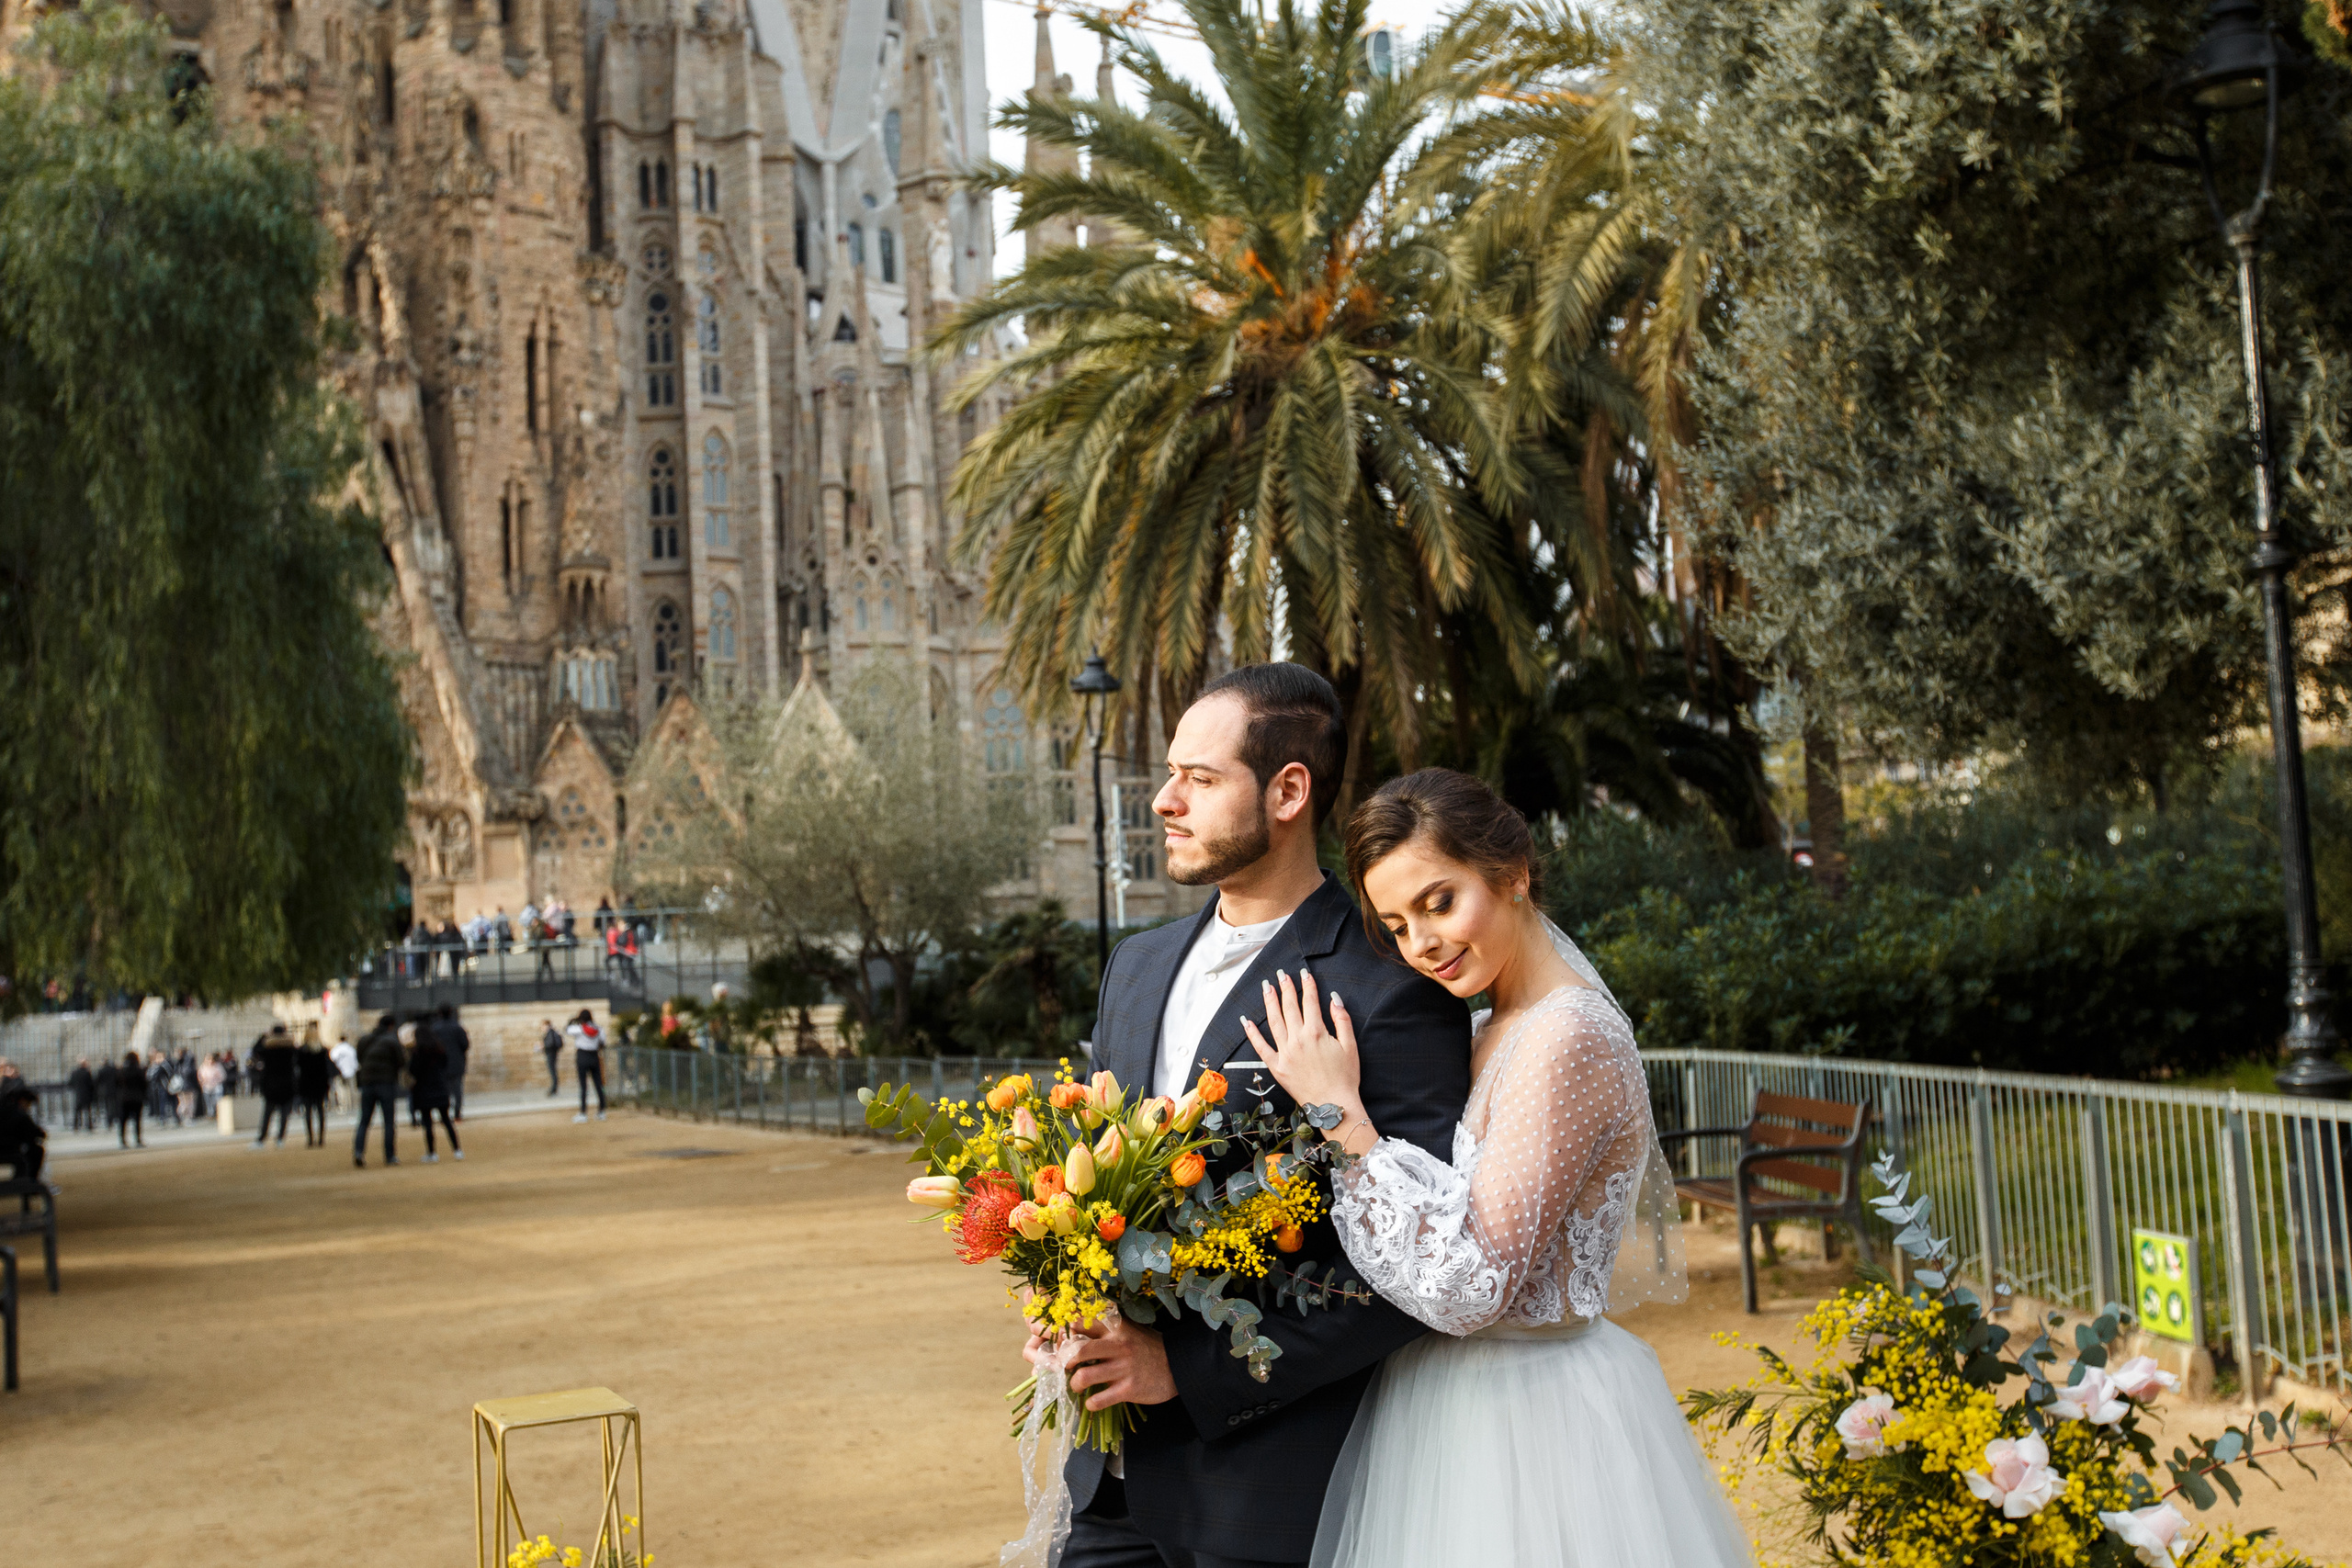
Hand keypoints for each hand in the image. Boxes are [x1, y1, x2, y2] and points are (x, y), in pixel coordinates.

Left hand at [1065, 1311, 1177, 1411]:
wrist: (1178, 1365)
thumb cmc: (1148, 1347)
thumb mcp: (1129, 1330)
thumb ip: (1106, 1328)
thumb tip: (1076, 1330)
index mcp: (1116, 1328)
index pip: (1081, 1324)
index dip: (1065, 1335)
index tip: (1061, 1345)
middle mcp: (1118, 1346)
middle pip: (1078, 1350)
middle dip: (1064, 1361)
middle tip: (1064, 1367)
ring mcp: (1123, 1368)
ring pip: (1085, 1377)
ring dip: (1075, 1384)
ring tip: (1077, 1386)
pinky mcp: (1128, 1389)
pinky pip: (1099, 1399)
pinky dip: (1091, 1404)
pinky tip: (1092, 1402)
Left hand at [1243, 969, 1364, 1125]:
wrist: (1333, 1106)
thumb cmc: (1345, 1077)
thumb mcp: (1350, 1046)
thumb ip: (1342, 1020)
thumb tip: (1334, 998)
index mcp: (1316, 1033)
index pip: (1310, 1002)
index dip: (1307, 985)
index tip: (1304, 973)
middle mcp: (1298, 1039)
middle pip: (1290, 1007)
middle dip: (1286, 988)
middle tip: (1282, 974)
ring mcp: (1285, 1053)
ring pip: (1274, 1021)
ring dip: (1270, 1002)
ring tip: (1267, 987)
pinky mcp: (1277, 1067)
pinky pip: (1261, 1047)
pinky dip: (1252, 1033)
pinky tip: (1246, 1021)